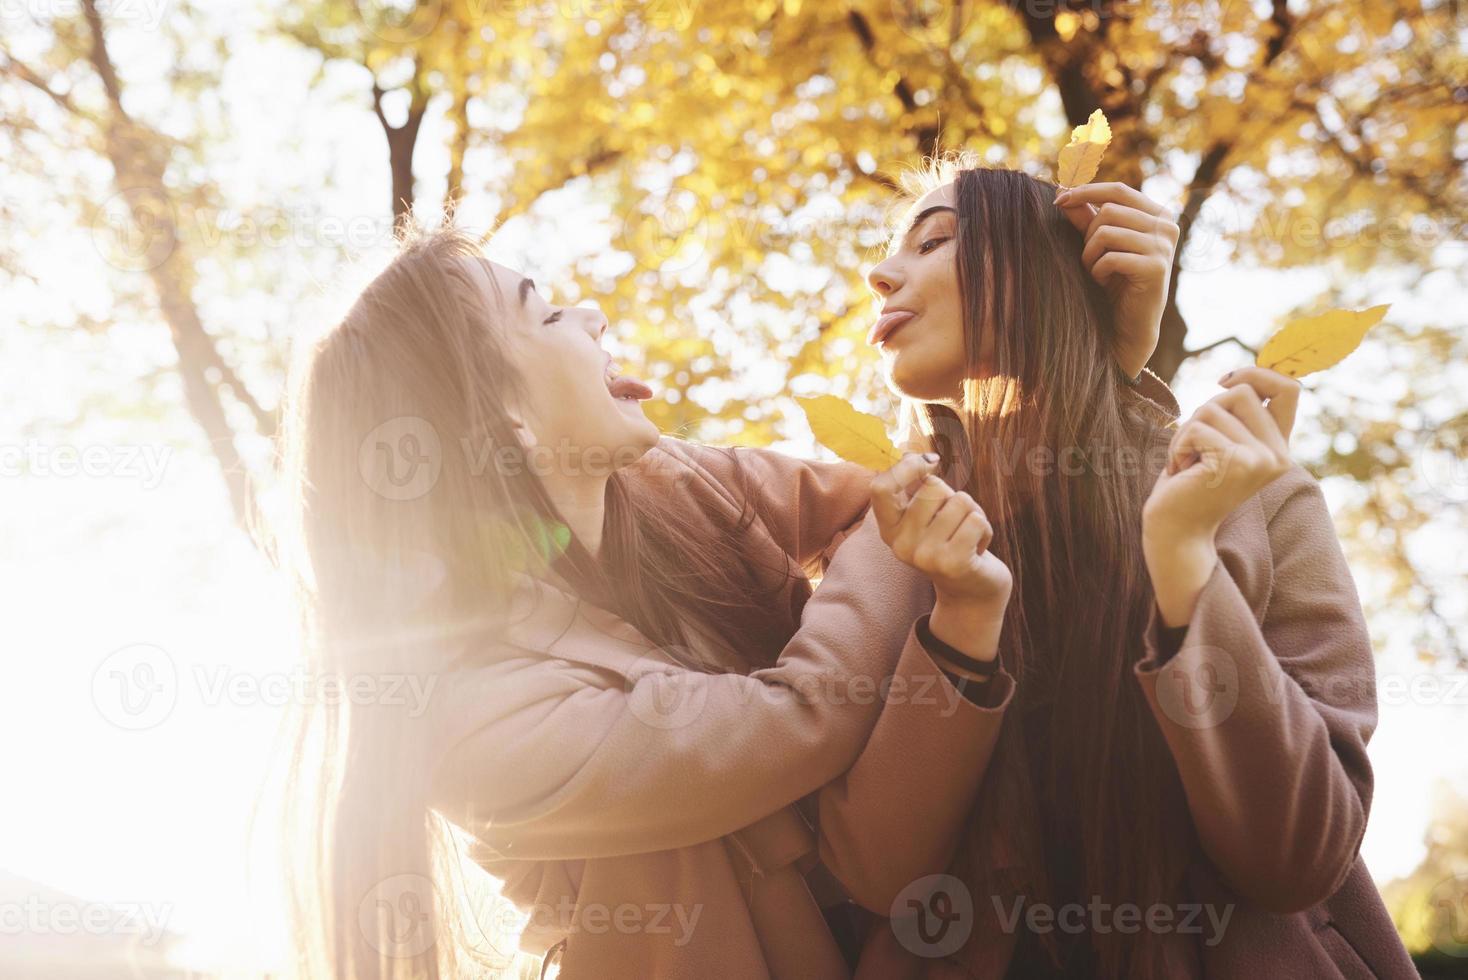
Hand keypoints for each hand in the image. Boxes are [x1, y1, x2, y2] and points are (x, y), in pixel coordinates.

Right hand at [871, 457, 1011, 666]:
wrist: (971, 591)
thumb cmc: (950, 541)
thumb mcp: (927, 516)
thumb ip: (917, 486)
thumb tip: (913, 452)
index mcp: (889, 529)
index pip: (881, 487)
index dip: (906, 467)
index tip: (930, 461)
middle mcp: (900, 544)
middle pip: (933, 488)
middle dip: (953, 496)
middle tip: (955, 522)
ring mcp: (925, 556)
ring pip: (960, 501)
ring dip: (973, 513)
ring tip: (967, 535)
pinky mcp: (952, 564)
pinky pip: (977, 519)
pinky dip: (985, 529)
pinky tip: (977, 548)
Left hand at [1055, 182, 1178, 379]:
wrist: (1129, 324)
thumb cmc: (1114, 281)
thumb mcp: (1098, 245)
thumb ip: (1085, 218)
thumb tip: (1062, 191)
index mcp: (1157, 213)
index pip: (1118, 190)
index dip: (1085, 191)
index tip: (1058, 199)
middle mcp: (1166, 225)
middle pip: (1109, 210)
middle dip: (1087, 234)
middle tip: (1088, 257)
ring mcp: (1164, 246)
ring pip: (1106, 232)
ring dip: (1090, 254)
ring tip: (1095, 270)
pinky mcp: (1156, 268)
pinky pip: (1111, 257)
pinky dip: (1098, 270)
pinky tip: (1103, 281)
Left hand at [1142, 367, 1301, 625]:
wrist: (1175, 531)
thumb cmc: (1190, 482)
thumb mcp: (1221, 442)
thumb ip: (1238, 415)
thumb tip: (1241, 375)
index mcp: (1278, 446)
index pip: (1288, 389)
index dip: (1258, 372)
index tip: (1224, 380)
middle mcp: (1278, 454)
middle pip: (1241, 391)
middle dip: (1206, 409)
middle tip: (1196, 446)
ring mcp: (1260, 460)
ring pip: (1212, 408)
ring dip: (1186, 432)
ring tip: (1189, 463)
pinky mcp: (1234, 464)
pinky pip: (1195, 429)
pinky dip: (1177, 446)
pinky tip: (1182, 472)